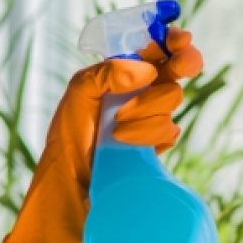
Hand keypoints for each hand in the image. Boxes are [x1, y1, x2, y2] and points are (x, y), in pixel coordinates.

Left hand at [1, 27, 202, 242]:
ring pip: (171, 101)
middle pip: (170, 72)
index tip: (177, 41)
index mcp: (112, 81)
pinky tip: (131, 147)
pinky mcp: (151, 150)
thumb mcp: (74, 103)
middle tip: (173, 72)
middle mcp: (129, 98)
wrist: (70, 200)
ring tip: (119, 131)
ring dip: (148, 112)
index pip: (150, 51)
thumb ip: (103, 75)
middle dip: (173, 70)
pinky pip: (170, 130)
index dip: (169, 42)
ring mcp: (143, 124)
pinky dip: (153, 136)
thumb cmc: (65, 149)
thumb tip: (142, 68)